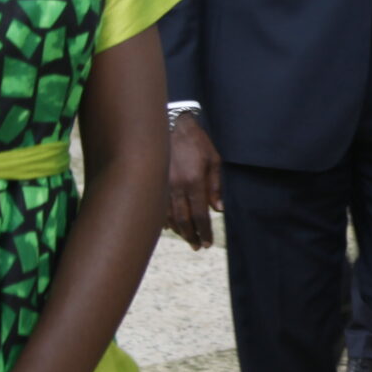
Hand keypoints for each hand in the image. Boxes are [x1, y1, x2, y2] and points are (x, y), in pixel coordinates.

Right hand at [165, 114, 220, 249]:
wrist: (169, 124)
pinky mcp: (153, 182)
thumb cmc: (195, 141)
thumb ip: (216, 185)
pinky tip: (170, 226)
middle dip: (191, 236)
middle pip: (183, 220)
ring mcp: (162, 185)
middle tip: (197, 246)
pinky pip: (157, 207)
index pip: (199, 215)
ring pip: (169, 216)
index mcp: (193, 181)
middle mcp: (176, 187)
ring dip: (178, 231)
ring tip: (187, 238)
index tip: (207, 243)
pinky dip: (164, 219)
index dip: (204, 231)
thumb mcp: (213, 159)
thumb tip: (218, 209)